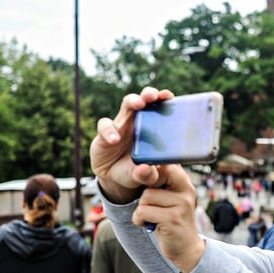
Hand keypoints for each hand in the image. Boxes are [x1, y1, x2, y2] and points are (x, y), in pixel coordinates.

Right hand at [91, 87, 173, 203]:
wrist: (114, 178)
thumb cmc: (136, 171)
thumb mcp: (144, 176)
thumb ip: (148, 175)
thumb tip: (147, 169)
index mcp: (152, 129)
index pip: (159, 110)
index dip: (163, 100)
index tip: (169, 96)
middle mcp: (137, 123)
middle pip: (143, 100)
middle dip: (148, 94)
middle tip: (152, 96)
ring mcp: (121, 126)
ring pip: (126, 106)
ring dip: (132, 102)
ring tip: (138, 104)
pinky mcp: (104, 134)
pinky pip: (105, 126)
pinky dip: (109, 131)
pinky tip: (114, 140)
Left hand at [134, 164, 205, 272]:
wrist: (186, 248)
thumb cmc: (171, 220)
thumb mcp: (170, 198)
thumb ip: (161, 182)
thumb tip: (143, 167)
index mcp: (184, 182)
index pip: (164, 163)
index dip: (150, 172)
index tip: (150, 186)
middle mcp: (186, 190)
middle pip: (152, 178)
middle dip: (145, 193)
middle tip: (151, 204)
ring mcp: (181, 204)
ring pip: (145, 197)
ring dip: (141, 209)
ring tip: (152, 217)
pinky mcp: (172, 219)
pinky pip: (142, 212)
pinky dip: (139, 220)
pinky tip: (149, 225)